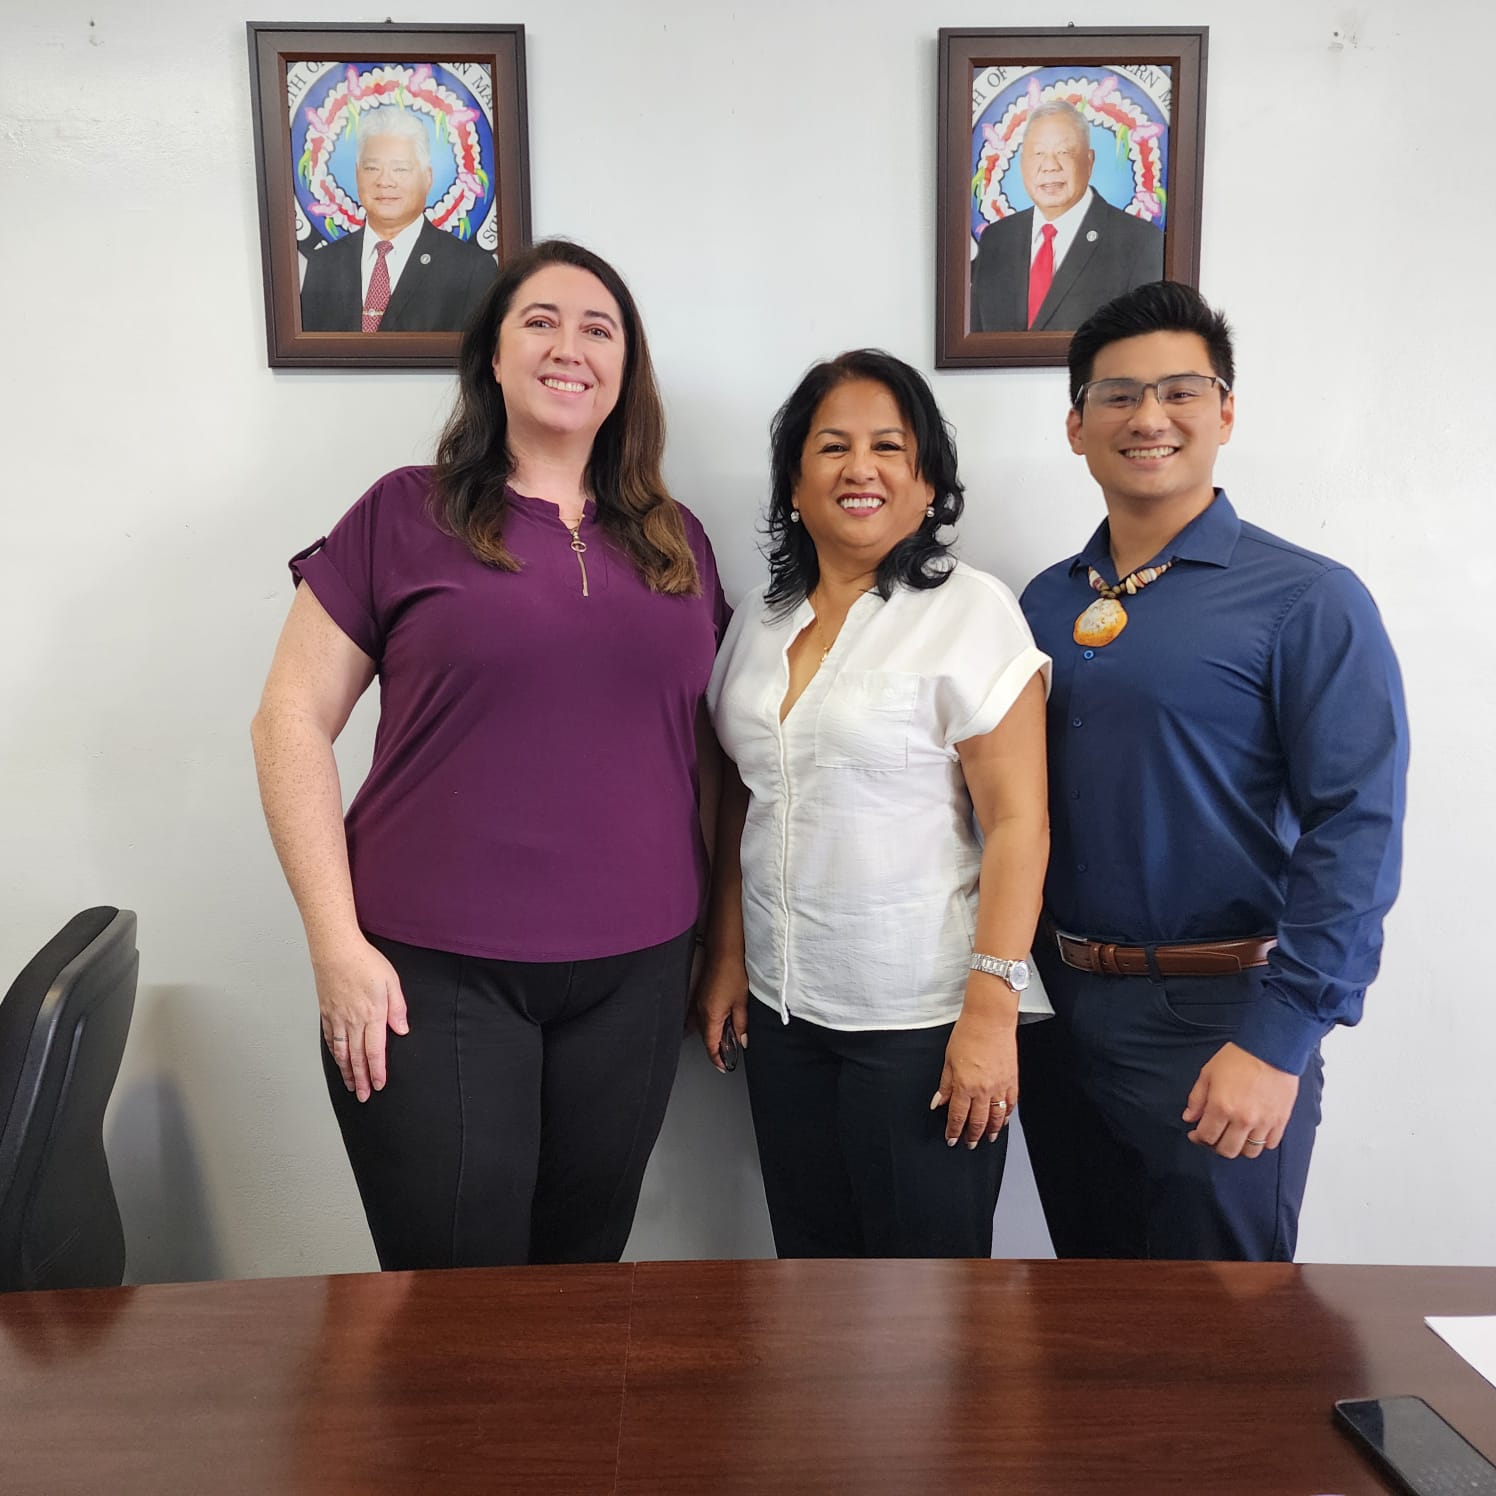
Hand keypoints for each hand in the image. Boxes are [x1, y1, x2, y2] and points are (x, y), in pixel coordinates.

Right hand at [311, 936, 409, 1101]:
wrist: (336, 950)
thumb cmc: (365, 962)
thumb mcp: (391, 982)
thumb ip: (398, 1009)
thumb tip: (402, 1030)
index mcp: (372, 1015)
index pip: (375, 1051)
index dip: (377, 1071)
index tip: (379, 1085)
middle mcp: (353, 1021)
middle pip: (357, 1057)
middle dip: (361, 1080)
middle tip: (364, 1097)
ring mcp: (338, 1018)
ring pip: (342, 1052)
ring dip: (347, 1072)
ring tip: (351, 1086)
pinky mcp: (327, 1013)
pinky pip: (331, 1039)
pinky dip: (335, 1054)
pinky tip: (338, 1061)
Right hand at [694, 953, 747, 1073]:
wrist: (724, 950)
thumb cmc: (733, 971)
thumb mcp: (742, 1002)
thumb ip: (741, 1024)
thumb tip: (742, 1040)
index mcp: (711, 1015)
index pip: (711, 1044)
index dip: (717, 1058)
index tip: (723, 1066)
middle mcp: (700, 1010)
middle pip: (706, 1037)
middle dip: (716, 1047)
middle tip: (728, 1054)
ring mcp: (698, 1002)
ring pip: (703, 1026)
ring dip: (713, 1034)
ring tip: (727, 1036)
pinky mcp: (700, 994)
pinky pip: (702, 1015)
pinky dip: (711, 1022)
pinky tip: (722, 1019)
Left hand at [930, 1001, 1017, 1147]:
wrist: (990, 1020)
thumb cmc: (967, 1035)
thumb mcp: (948, 1060)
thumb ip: (944, 1085)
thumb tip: (938, 1103)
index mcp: (964, 1085)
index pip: (958, 1116)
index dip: (954, 1131)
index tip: (951, 1139)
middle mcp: (983, 1090)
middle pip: (978, 1121)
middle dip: (972, 1136)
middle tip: (969, 1144)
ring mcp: (1000, 1086)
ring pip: (997, 1117)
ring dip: (992, 1131)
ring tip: (988, 1139)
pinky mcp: (1012, 1080)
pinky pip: (1011, 1104)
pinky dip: (1007, 1115)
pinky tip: (1003, 1120)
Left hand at [1182, 1042, 1298, 1158]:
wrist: (1270, 1048)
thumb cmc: (1239, 1057)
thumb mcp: (1208, 1073)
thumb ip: (1197, 1099)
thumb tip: (1189, 1117)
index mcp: (1221, 1107)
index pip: (1206, 1137)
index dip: (1198, 1138)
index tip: (1196, 1134)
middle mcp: (1242, 1119)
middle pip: (1227, 1150)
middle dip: (1216, 1146)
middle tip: (1215, 1136)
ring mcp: (1263, 1122)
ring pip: (1249, 1152)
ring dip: (1239, 1147)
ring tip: (1235, 1135)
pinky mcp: (1280, 1121)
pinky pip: (1270, 1144)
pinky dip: (1261, 1142)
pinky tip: (1254, 1131)